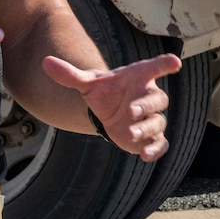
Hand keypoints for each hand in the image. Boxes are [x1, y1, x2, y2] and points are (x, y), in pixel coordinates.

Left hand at [42, 53, 179, 161]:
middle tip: (131, 112)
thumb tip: (45, 62)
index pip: (155, 68)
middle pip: (158, 99)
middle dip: (146, 106)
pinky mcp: (150, 137)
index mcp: (138, 78)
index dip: (165, 64)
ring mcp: (151, 117)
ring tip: (131, 135)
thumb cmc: (104, 92)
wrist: (107, 111)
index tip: (174, 63)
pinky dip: (155, 149)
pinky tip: (145, 156)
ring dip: (146, 128)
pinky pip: (161, 143)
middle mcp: (148, 97)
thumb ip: (69, 74)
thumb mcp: (87, 84)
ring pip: (158, 122)